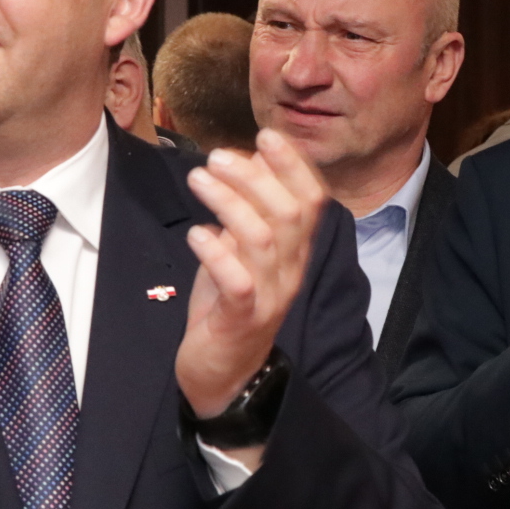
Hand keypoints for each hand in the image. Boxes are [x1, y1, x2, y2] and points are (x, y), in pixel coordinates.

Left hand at [175, 128, 326, 469]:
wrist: (224, 373)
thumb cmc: (229, 305)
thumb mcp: (240, 252)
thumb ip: (244, 213)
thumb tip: (240, 163)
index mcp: (294, 252)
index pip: (312, 201)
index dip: (293, 165)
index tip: (267, 134)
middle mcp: (290, 271)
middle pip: (289, 212)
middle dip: (255, 176)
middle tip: (216, 156)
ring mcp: (270, 296)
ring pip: (262, 238)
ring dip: (229, 202)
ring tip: (199, 180)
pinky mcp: (243, 319)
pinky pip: (238, 281)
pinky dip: (217, 252)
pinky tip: (196, 234)